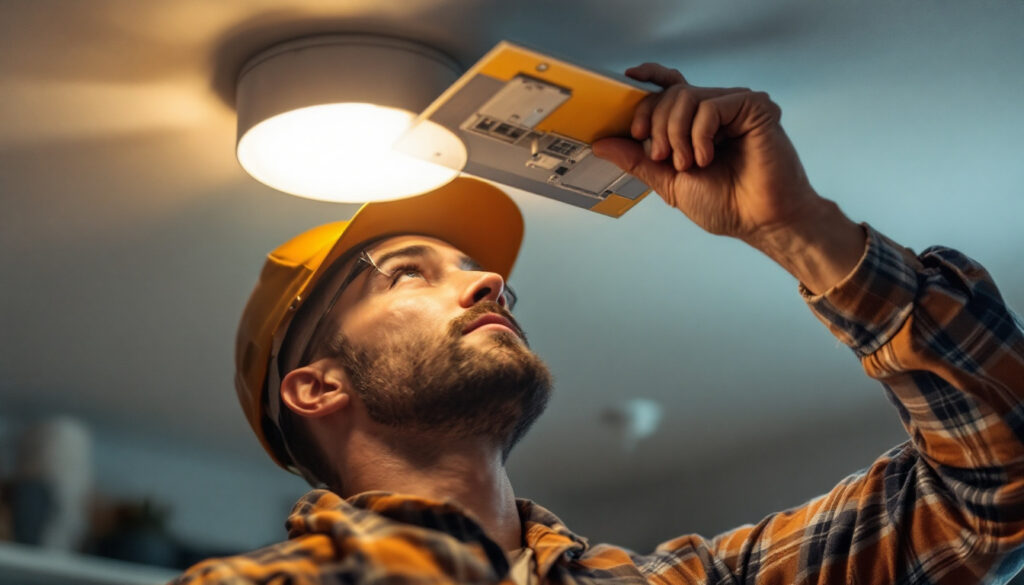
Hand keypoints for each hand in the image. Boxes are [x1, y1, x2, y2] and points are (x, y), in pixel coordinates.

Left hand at [592, 63, 820, 244]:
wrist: (758, 220)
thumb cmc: (725, 204)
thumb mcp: (668, 181)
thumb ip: (637, 160)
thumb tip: (602, 144)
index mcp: (696, 123)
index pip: (670, 86)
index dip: (649, 79)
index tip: (629, 80)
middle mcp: (715, 109)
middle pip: (669, 94)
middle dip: (656, 127)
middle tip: (662, 157)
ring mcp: (735, 106)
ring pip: (685, 97)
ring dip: (675, 134)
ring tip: (688, 164)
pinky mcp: (755, 107)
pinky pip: (710, 106)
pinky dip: (699, 135)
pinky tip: (707, 157)